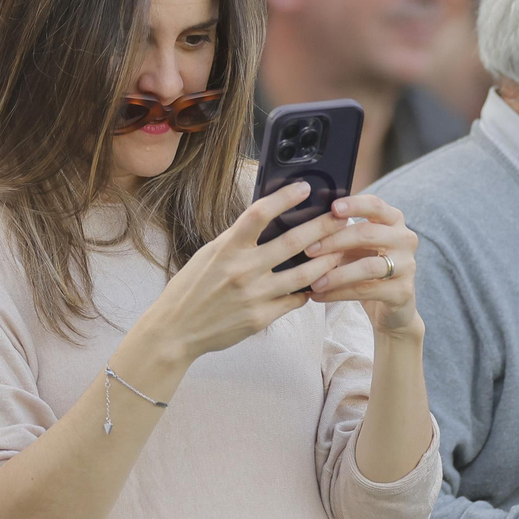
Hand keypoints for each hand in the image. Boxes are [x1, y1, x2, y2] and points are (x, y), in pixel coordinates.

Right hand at [138, 181, 367, 364]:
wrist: (175, 330)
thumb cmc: (191, 288)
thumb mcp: (208, 255)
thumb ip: (237, 241)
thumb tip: (266, 222)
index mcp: (226, 248)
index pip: (259, 214)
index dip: (284, 198)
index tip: (305, 188)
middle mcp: (242, 269)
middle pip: (293, 242)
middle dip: (323, 227)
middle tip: (343, 218)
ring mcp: (254, 295)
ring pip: (305, 275)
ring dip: (327, 261)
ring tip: (341, 251)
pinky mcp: (261, 318)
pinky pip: (295, 300)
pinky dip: (309, 290)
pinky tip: (318, 283)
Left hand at [302, 194, 420, 336]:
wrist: (389, 306)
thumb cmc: (364, 265)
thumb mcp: (353, 245)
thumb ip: (338, 230)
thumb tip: (302, 220)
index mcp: (392, 220)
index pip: (375, 205)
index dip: (354, 204)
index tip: (332, 207)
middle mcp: (404, 238)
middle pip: (367, 233)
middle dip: (333, 241)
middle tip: (307, 250)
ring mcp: (407, 265)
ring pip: (368, 266)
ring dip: (336, 274)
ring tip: (312, 281)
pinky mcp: (403, 291)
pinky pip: (366, 290)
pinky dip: (339, 293)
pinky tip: (318, 295)